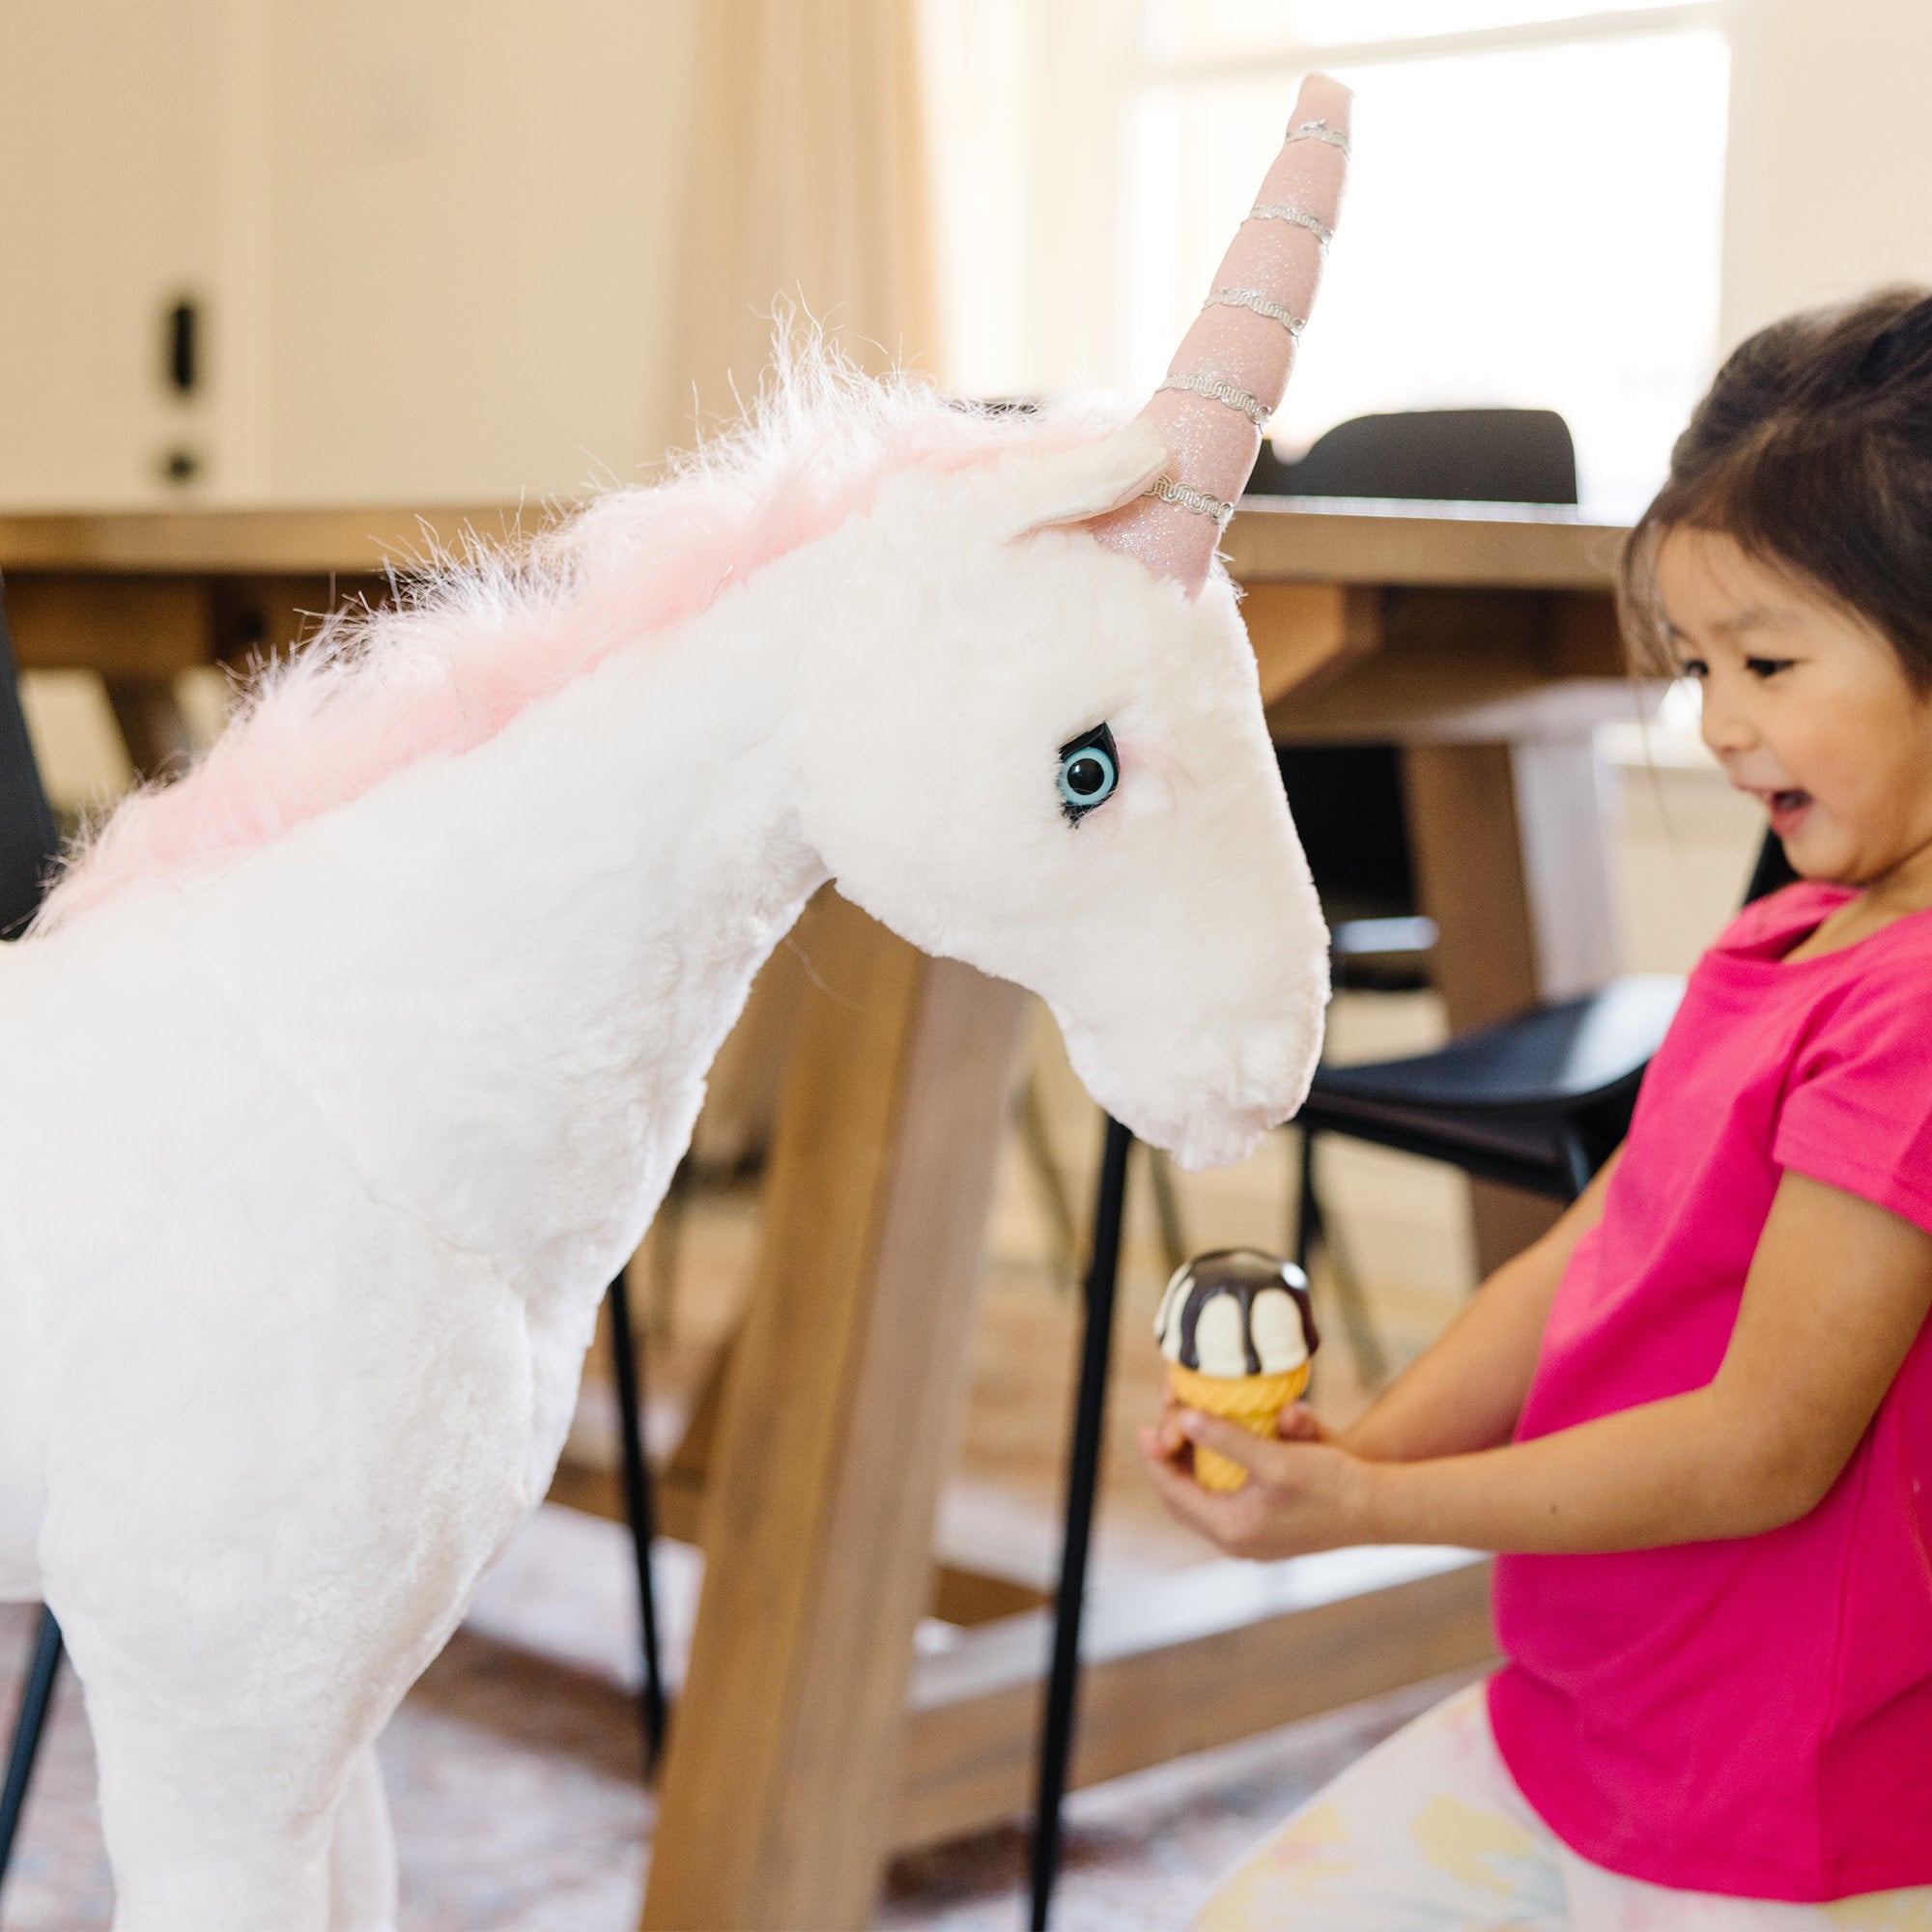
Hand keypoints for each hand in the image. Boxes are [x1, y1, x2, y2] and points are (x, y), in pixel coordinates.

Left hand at [1138, 1404, 1375, 1560]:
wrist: (1379, 1511)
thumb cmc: (1331, 1483)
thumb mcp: (1276, 1456)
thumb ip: (1226, 1439)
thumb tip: (1183, 1419)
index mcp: (1231, 1527)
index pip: (1173, 1492)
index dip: (1156, 1458)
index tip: (1146, 1427)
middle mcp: (1237, 1541)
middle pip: (1183, 1501)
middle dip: (1169, 1463)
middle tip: (1161, 1427)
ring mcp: (1253, 1540)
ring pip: (1202, 1503)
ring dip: (1189, 1470)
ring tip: (1182, 1436)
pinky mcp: (1268, 1533)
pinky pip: (1223, 1505)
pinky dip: (1211, 1479)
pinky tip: (1215, 1454)